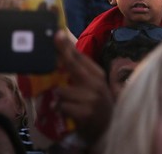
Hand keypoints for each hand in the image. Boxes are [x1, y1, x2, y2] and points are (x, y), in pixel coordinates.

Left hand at [53, 30, 113, 144]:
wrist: (108, 127)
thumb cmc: (97, 103)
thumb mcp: (93, 86)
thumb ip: (81, 72)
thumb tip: (63, 54)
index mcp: (98, 75)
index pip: (80, 58)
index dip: (67, 46)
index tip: (58, 34)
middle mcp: (96, 84)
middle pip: (73, 65)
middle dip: (61, 52)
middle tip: (53, 39)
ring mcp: (91, 98)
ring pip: (61, 90)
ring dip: (58, 96)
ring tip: (64, 101)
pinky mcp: (85, 112)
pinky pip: (61, 105)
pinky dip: (59, 108)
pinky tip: (65, 111)